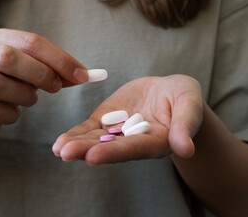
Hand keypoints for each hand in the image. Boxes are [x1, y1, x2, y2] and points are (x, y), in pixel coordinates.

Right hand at [0, 29, 87, 137]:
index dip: (58, 58)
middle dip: (40, 73)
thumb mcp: (30, 74)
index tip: (81, 75)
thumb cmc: (8, 88)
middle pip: (7, 57)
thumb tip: (83, 75)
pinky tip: (13, 114)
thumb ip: (54, 72)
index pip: (29, 40)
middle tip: (57, 87)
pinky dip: (11, 115)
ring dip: (24, 95)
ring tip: (31, 100)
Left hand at [52, 75, 202, 164]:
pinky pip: (90, 128)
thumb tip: (185, 149)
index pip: (133, 148)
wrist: (168, 91)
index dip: (114, 152)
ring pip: (95, 139)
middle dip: (86, 150)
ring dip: (76, 144)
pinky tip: (60, 142)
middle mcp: (133, 141)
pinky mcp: (107, 120)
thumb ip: (185, 125)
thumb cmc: (183, 98)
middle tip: (65, 153)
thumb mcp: (189, 105)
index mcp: (155, 141)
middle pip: (109, 147)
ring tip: (58, 149)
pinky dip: (76, 134)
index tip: (93, 156)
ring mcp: (118, 131)